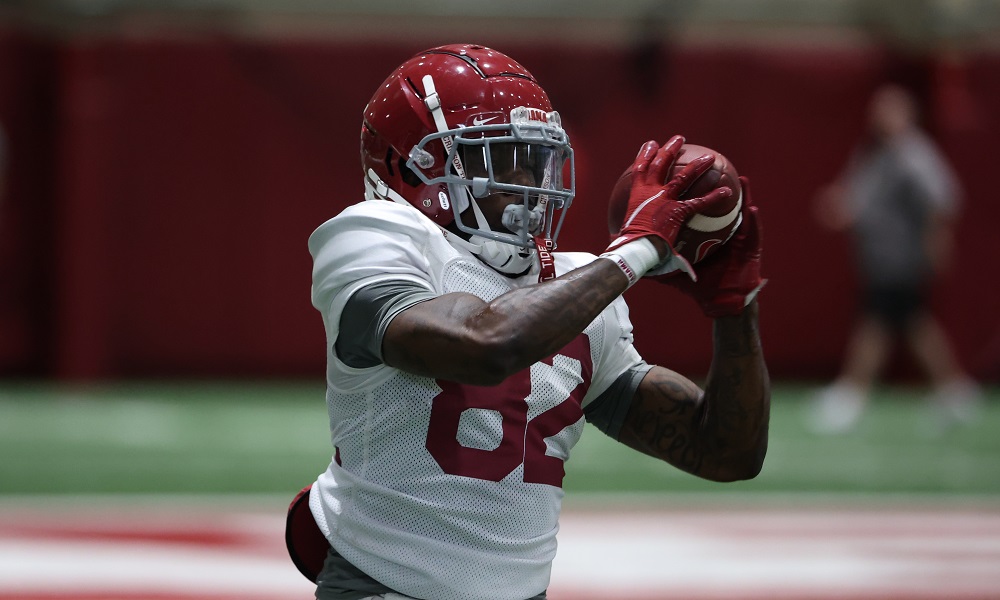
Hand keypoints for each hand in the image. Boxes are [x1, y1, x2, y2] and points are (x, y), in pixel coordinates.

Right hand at [606, 136, 733, 277]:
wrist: (636, 248)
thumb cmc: (628, 242)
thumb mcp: (624, 229)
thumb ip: (628, 227)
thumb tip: (618, 238)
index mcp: (637, 194)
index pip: (640, 168)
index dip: (645, 154)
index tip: (652, 143)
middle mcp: (651, 192)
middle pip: (661, 164)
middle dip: (670, 149)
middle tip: (679, 139)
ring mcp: (665, 199)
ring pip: (684, 177)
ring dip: (698, 165)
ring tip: (709, 157)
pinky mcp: (678, 211)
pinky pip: (699, 202)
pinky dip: (713, 196)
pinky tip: (726, 191)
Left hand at [654, 176, 764, 316]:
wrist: (721, 302)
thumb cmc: (701, 287)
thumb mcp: (674, 273)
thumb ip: (657, 264)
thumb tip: (635, 261)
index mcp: (703, 234)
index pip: (695, 210)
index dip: (690, 194)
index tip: (682, 176)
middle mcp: (720, 231)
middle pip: (715, 203)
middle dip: (715, 186)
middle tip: (711, 163)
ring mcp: (736, 238)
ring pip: (738, 213)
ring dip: (742, 195)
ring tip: (741, 178)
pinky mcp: (749, 249)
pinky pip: (752, 233)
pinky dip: (753, 221)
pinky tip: (752, 209)